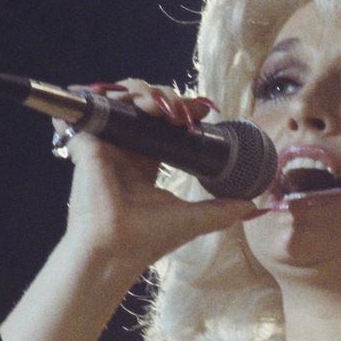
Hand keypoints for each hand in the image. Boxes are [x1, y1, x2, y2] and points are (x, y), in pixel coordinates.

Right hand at [54, 79, 264, 277]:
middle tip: (186, 110)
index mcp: (144, 164)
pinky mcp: (88, 141)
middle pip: (144, 106)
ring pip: (123, 99)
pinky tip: (142, 104)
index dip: (183, 112)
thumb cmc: (149, 238)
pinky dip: (115, 95)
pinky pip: (96, 106)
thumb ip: (222, 211)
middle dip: (167, 97)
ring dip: (146, 91)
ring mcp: (105, 144)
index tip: (204, 111)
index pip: (163, 126)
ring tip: (167, 108)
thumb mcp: (194, 220)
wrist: (117, 249)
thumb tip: (252, 205)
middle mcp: (124, 150)